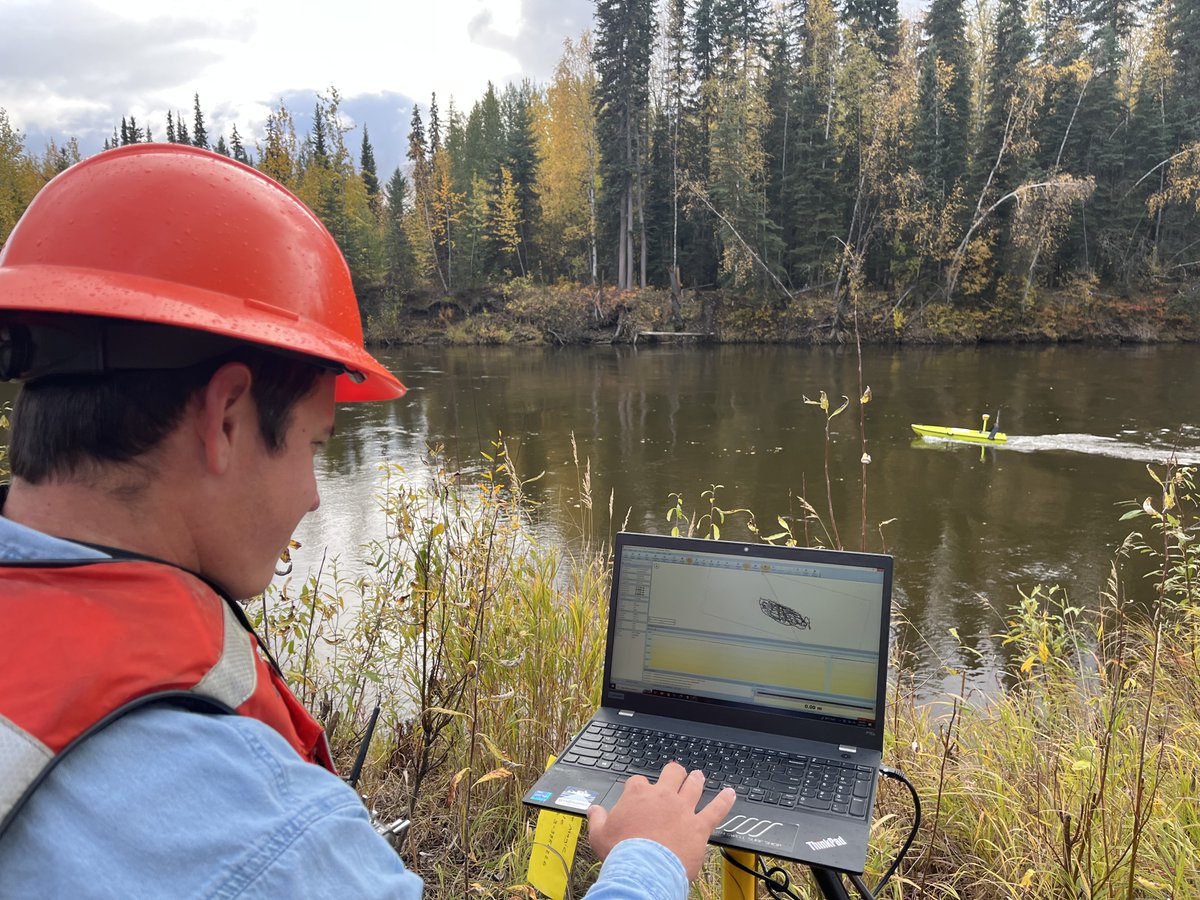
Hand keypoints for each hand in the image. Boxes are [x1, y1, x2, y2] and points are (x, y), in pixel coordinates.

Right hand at [586, 761, 736, 880]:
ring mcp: (683, 809)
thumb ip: (598, 819)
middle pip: (671, 773)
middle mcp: (663, 797)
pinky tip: (731, 793)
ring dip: (696, 779)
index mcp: (638, 796)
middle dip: (674, 772)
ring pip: (693, 786)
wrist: (643, 870)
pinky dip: (725, 801)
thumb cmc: (621, 853)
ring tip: (698, 775)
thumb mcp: (599, 834)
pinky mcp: (698, 826)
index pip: (638, 781)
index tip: (639, 792)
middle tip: (676, 773)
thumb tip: (593, 810)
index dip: (639, 786)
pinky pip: (716, 810)